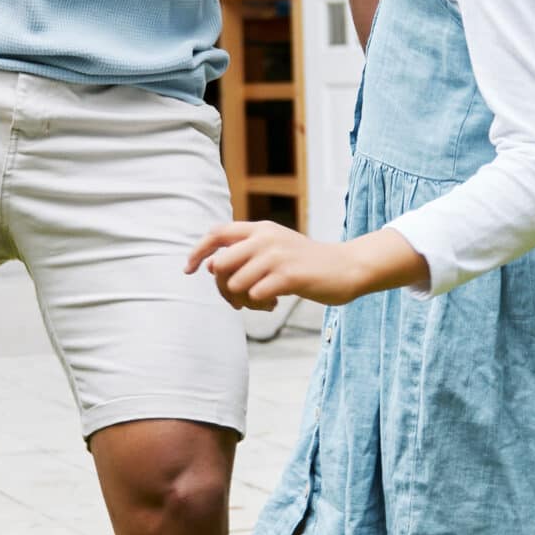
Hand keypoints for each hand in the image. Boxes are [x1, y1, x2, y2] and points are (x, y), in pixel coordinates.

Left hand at [187, 221, 376, 308]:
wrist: (346, 267)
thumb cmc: (305, 263)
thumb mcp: (274, 247)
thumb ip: (245, 252)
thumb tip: (210, 266)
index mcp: (259, 228)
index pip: (216, 234)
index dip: (197, 252)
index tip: (189, 270)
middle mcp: (265, 237)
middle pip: (220, 264)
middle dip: (222, 287)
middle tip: (238, 300)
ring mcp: (277, 255)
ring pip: (235, 283)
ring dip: (244, 300)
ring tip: (262, 301)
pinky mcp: (289, 275)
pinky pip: (255, 295)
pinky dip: (260, 305)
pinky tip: (274, 303)